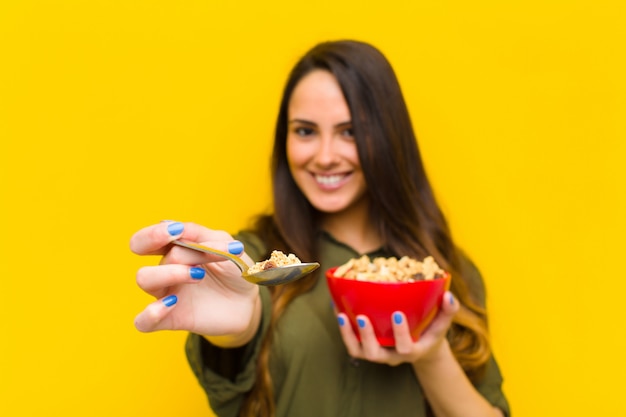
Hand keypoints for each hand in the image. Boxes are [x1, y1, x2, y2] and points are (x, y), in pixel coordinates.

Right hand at [130, 221, 258, 339]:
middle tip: (177, 239)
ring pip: (145, 278)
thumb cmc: (234, 270)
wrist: (248, 302)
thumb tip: (177, 228)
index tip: (177, 230)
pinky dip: (151, 313)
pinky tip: (172, 303)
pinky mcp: (172, 318)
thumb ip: (203, 237)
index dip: (156, 230)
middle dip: (152, 239)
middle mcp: (166, 268)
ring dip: (170, 271)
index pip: (150, 234)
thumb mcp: (227, 247)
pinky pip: (144, 321)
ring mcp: (166, 293)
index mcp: (176, 247)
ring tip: (199, 275)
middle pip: (139, 247)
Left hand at [336, 291, 458, 365]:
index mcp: (412, 351)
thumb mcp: (442, 324)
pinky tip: (337, 308)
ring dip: (348, 335)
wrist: (420, 349)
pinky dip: (343, 328)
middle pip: (376, 354)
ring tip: (342, 315)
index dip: (400, 333)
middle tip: (362, 317)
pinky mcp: (366, 349)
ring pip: (358, 351)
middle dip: (367, 337)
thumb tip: (448, 295)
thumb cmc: (431, 332)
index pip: (406, 348)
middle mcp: (392, 356)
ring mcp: (377, 353)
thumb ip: (448, 311)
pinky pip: (351, 343)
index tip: (397, 313)